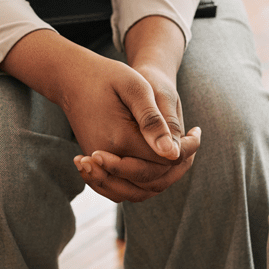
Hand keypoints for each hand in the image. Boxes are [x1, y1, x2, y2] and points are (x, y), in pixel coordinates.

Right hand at [65, 55, 198, 201]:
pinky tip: (157, 165)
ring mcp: (99, 166)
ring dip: (164, 178)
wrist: (72, 80)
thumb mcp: (135, 87)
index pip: (165, 159)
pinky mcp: (96, 167)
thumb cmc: (106, 77)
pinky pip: (122, 190)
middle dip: (179, 165)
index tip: (196, 131)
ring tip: (178, 155)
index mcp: (121, 138)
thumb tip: (172, 152)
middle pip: (155, 179)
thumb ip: (153, 119)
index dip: (187, 150)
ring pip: (139, 191)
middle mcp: (107, 158)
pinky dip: (143, 185)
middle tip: (191, 141)